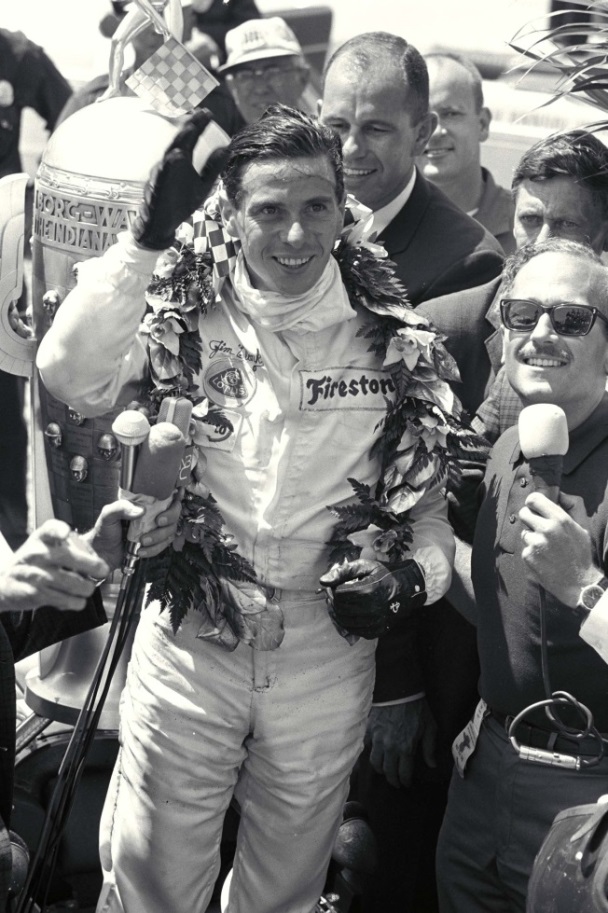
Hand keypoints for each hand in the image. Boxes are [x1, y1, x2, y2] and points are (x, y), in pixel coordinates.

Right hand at [0, 520, 109, 614]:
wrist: (5, 583)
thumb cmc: (32, 562)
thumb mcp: (43, 544)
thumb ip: (66, 543)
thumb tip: (95, 553)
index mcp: (40, 538)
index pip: (49, 529)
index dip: (58, 530)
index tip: (65, 533)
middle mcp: (36, 554)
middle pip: (66, 557)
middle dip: (91, 565)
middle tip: (103, 570)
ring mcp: (34, 574)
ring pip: (69, 581)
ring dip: (86, 587)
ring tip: (89, 588)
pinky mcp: (35, 594)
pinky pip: (63, 599)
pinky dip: (75, 602)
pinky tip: (77, 600)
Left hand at [86, 493, 182, 567]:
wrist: (100, 555)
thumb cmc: (102, 532)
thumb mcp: (108, 515)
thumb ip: (121, 508)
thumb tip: (141, 510)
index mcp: (142, 503)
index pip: (165, 495)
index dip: (175, 495)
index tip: (177, 496)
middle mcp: (151, 515)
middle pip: (174, 512)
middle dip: (170, 517)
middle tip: (159, 522)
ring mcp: (154, 530)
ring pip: (170, 530)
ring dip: (159, 537)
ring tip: (143, 542)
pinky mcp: (154, 544)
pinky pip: (163, 546)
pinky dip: (154, 549)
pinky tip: (142, 551)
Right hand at [131, 108, 228, 250]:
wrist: (162, 225)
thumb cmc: (180, 202)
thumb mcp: (202, 185)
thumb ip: (212, 168)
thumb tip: (226, 148)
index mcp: (182, 162)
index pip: (191, 140)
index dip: (198, 126)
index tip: (208, 112)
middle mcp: (170, 166)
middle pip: (179, 142)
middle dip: (188, 127)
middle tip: (198, 114)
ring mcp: (161, 177)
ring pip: (168, 156)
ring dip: (178, 142)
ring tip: (189, 130)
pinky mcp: (154, 191)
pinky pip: (160, 178)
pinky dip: (166, 168)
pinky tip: (174, 157)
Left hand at [319, 558, 425, 638]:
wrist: (407, 589)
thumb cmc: (384, 575)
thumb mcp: (364, 566)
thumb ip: (342, 572)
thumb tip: (322, 581)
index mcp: (368, 591)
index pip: (338, 595)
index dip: (333, 589)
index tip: (336, 585)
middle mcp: (372, 609)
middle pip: (340, 609)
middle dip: (334, 602)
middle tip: (337, 595)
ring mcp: (375, 622)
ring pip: (344, 622)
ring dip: (339, 613)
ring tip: (343, 603)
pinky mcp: (376, 631)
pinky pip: (354, 630)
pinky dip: (348, 623)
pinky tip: (351, 613)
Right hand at [365, 699, 436, 787]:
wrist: (399, 690)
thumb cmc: (417, 708)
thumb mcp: (430, 727)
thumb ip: (429, 748)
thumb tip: (432, 765)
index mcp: (406, 748)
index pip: (404, 773)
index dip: (405, 782)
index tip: (406, 784)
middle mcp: (390, 747)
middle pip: (388, 772)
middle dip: (393, 781)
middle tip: (396, 783)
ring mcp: (378, 739)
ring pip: (375, 763)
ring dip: (380, 770)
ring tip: (385, 771)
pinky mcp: (370, 731)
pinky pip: (367, 748)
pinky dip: (371, 753)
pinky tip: (375, 754)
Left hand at [519, 492, 597, 605]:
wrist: (579, 584)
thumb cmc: (581, 555)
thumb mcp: (581, 528)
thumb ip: (571, 508)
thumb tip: (559, 494)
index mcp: (560, 519)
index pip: (534, 499)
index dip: (533, 503)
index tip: (534, 507)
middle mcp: (546, 529)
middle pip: (523, 513)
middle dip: (529, 519)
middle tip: (538, 527)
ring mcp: (535, 543)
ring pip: (524, 532)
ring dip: (532, 538)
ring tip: (546, 548)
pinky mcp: (528, 556)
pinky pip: (525, 548)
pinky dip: (532, 552)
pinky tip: (544, 558)